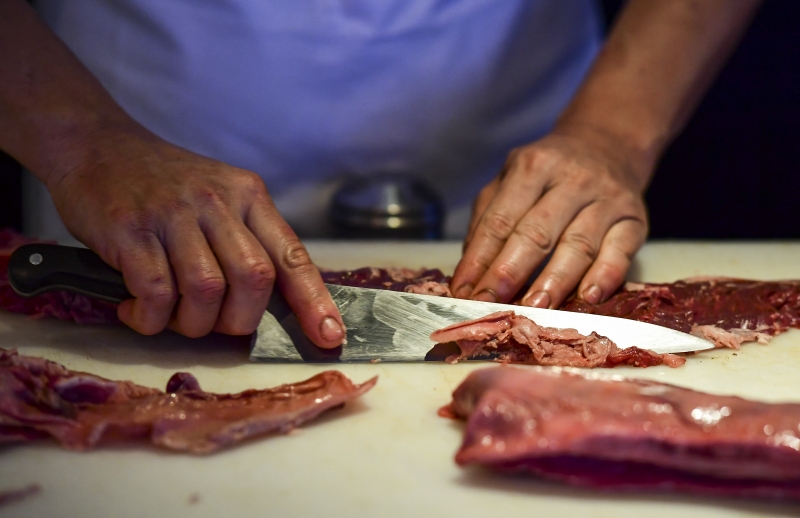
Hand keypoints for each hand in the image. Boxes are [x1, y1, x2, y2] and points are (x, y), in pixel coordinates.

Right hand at [47, 126, 344, 346]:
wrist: (96, 146)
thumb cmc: (164, 185)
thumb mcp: (219, 197)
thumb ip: (246, 241)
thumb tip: (272, 305)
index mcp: (249, 196)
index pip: (292, 255)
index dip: (313, 300)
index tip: (329, 335)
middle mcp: (218, 201)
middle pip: (254, 279)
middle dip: (238, 321)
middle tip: (213, 325)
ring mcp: (174, 213)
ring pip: (207, 290)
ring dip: (191, 322)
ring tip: (170, 316)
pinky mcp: (131, 228)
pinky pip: (156, 292)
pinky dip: (150, 317)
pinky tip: (137, 310)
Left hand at [451, 128, 648, 307]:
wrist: (608, 146)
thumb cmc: (549, 175)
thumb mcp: (511, 181)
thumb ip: (487, 220)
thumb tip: (469, 272)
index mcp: (532, 167)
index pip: (500, 220)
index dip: (479, 259)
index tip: (464, 293)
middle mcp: (572, 179)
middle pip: (537, 233)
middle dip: (510, 272)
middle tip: (491, 304)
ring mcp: (607, 198)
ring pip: (578, 245)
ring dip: (555, 281)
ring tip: (535, 308)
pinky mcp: (635, 219)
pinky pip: (621, 252)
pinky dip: (605, 276)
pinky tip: (588, 298)